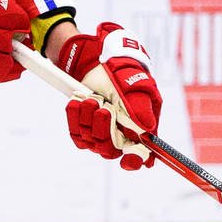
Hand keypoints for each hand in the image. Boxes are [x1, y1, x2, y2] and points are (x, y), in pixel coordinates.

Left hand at [53, 22, 161, 170]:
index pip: (139, 155)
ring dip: (88, 117)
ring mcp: (100, 133)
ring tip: (91, 98)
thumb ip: (142, 109)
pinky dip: (75, 118)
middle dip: (103, 128)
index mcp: (140, 128)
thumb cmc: (122, 73)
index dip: (134, 160)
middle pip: (109, 150)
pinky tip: (78, 101)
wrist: (97, 60)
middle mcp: (121, 134)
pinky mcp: (83, 128)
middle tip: (102, 106)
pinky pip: (76, 135)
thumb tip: (147, 131)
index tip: (128, 160)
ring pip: (91, 142)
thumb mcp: (136, 87)